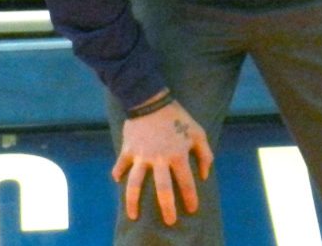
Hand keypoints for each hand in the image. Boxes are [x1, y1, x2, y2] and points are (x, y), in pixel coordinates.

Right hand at [112, 99, 213, 224]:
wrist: (152, 99)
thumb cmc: (177, 117)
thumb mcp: (197, 132)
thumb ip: (204, 153)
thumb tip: (204, 174)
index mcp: (178, 154)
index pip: (186, 182)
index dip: (191, 198)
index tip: (192, 210)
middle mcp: (159, 159)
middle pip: (163, 189)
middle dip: (167, 208)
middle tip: (170, 221)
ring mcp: (141, 155)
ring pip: (135, 184)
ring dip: (133, 201)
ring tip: (133, 215)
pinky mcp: (128, 149)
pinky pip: (121, 165)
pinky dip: (118, 172)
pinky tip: (117, 180)